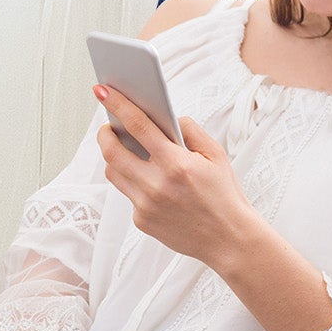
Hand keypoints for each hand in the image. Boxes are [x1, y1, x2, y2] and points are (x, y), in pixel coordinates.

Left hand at [93, 83, 254, 267]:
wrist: (229, 239)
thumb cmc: (224, 195)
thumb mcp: (215, 155)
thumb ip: (190, 130)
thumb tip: (167, 117)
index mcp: (176, 163)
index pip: (138, 126)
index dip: (117, 105)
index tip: (103, 91)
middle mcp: (156, 185)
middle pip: (112, 151)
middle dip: (104, 133)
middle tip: (107, 126)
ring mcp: (146, 205)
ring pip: (114, 173)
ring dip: (114, 157)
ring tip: (121, 148)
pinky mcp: (141, 221)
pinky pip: (128, 194)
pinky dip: (135, 182)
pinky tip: (147, 179)